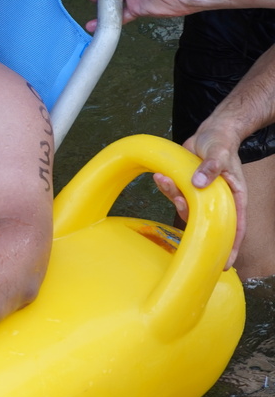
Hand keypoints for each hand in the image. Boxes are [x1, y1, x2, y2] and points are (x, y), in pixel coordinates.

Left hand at [152, 130, 246, 270]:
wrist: (210, 133)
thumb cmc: (221, 144)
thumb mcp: (219, 153)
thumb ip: (211, 168)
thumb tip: (200, 184)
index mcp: (234, 197)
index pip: (236, 227)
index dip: (232, 246)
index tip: (226, 264)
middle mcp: (218, 200)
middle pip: (205, 220)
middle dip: (190, 218)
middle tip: (179, 202)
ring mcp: (201, 195)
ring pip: (186, 207)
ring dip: (173, 197)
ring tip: (166, 180)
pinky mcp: (186, 186)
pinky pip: (174, 193)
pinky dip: (166, 187)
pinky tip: (159, 177)